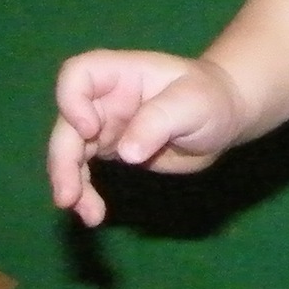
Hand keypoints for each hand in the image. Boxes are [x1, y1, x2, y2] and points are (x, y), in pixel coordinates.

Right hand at [46, 48, 247, 226]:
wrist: (225, 117)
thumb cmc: (211, 98)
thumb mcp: (193, 103)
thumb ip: (159, 121)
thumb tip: (126, 153)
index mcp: (122, 73)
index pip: (79, 74)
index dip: (72, 101)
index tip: (90, 130)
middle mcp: (106, 98)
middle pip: (67, 124)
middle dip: (63, 160)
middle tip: (68, 197)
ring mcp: (107, 125)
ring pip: (70, 152)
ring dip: (69, 183)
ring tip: (87, 214)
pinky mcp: (113, 150)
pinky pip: (85, 170)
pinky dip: (85, 192)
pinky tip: (94, 213)